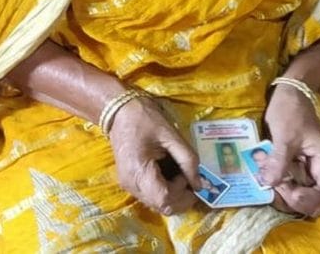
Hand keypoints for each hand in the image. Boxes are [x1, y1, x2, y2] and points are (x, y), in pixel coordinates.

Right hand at [108, 96, 202, 215]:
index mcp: (138, 170)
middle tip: (188, 178)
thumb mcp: (171, 134)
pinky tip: (169, 175)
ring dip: (174, 195)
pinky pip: (151, 196)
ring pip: (157, 204)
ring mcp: (128, 185)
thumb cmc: (144, 119)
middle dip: (181, 197)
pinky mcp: (129, 183)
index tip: (187, 177)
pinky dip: (165, 192)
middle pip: (162, 206)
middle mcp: (131, 183)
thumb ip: (188, 160)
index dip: (181, 194)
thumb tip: (199, 185)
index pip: (164, 199)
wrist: (119, 112)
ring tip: (178, 175)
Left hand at [262, 85, 319, 218]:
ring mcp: (308, 169)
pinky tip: (264, 170)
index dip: (311, 200)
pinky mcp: (295, 166)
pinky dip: (277, 181)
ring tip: (266, 173)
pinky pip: (289, 182)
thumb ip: (279, 161)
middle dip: (294, 199)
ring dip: (283, 191)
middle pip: (315, 200)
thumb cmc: (291, 111)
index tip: (291, 193)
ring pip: (301, 194)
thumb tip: (268, 184)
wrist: (288, 92)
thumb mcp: (285, 135)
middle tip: (274, 184)